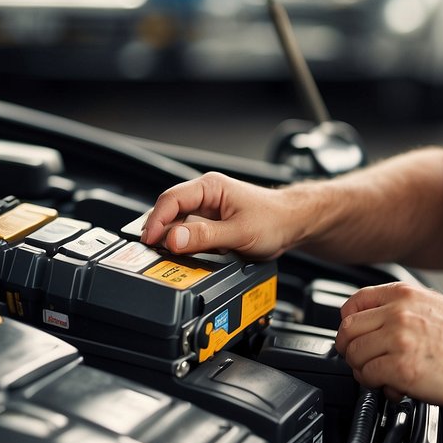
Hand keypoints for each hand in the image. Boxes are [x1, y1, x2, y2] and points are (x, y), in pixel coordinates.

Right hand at [140, 172, 298, 258]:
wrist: (292, 223)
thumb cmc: (274, 220)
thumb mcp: (239, 232)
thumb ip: (205, 236)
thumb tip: (174, 240)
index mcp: (210, 187)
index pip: (171, 200)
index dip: (156, 221)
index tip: (149, 241)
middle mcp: (206, 194)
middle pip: (170, 211)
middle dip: (160, 231)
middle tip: (154, 252)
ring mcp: (207, 209)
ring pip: (178, 223)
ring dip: (172, 239)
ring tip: (169, 256)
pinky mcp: (211, 223)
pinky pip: (189, 232)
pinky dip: (184, 244)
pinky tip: (186, 255)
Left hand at [335, 282, 442, 408]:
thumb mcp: (435, 307)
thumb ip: (403, 309)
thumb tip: (376, 322)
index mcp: (406, 294)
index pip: (354, 302)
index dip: (348, 324)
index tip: (353, 337)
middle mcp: (399, 312)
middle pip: (348, 330)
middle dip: (350, 350)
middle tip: (364, 363)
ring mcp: (399, 340)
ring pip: (353, 354)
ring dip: (363, 371)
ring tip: (382, 377)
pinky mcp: (402, 368)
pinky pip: (367, 377)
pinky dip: (376, 386)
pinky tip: (394, 387)